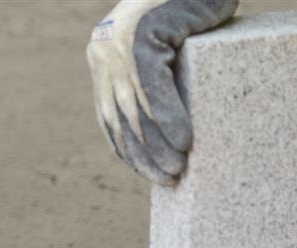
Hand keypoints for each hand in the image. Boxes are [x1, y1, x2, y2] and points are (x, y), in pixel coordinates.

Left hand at [87, 0, 237, 184]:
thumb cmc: (192, 7)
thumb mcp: (166, 47)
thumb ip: (153, 79)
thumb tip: (162, 131)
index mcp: (103, 56)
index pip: (109, 115)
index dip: (128, 149)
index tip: (148, 175)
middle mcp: (104, 50)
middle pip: (121, 116)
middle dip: (144, 154)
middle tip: (168, 181)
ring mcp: (118, 41)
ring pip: (135, 107)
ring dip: (158, 144)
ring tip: (178, 170)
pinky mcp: (141, 34)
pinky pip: (153, 87)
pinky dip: (169, 118)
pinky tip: (185, 142)